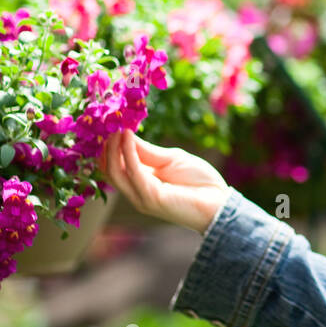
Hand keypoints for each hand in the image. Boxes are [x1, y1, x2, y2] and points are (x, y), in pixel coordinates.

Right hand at [98, 131, 232, 233]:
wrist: (219, 203)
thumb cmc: (199, 182)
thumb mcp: (171, 159)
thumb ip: (147, 151)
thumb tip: (125, 134)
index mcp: (141, 183)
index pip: (114, 166)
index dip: (109, 146)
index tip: (110, 123)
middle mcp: (136, 192)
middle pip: (109, 170)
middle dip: (106, 146)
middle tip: (107, 122)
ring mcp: (141, 197)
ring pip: (115, 172)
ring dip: (112, 148)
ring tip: (115, 126)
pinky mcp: (150, 198)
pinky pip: (133, 173)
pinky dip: (127, 153)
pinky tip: (127, 136)